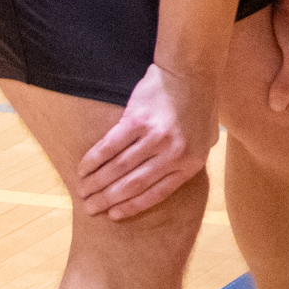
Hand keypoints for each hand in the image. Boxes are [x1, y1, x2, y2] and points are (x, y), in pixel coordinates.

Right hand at [77, 64, 214, 219]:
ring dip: (96, 183)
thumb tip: (172, 179)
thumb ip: (190, 160)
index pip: (156, 194)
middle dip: (107, 200)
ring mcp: (155, 138)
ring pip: (118, 169)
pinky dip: (93, 160)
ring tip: (82, 191)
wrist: (191, 72)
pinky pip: (109, 147)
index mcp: (191, 163)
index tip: (112, 215)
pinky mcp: (137, 121)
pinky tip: (82, 170)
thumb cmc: (198, 106)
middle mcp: (174, 154)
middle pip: (133, 185)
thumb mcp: (206, 139)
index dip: (131, 207)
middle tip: (89, 208)